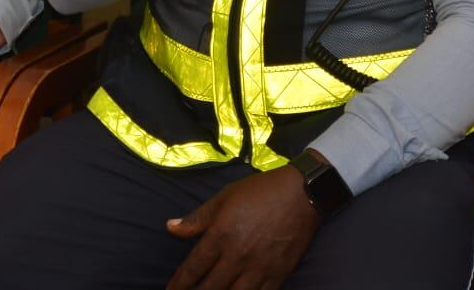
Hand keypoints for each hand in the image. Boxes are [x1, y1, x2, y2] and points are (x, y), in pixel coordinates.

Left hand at [165, 166, 320, 288]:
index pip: (193, 268)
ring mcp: (259, 268)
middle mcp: (238, 255)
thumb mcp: (224, 198)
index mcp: (221, 234)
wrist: (302, 192)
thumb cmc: (260, 192)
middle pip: (210, 288)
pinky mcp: (279, 274)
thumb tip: (170, 228)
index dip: (179, 284)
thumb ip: (197, 218)